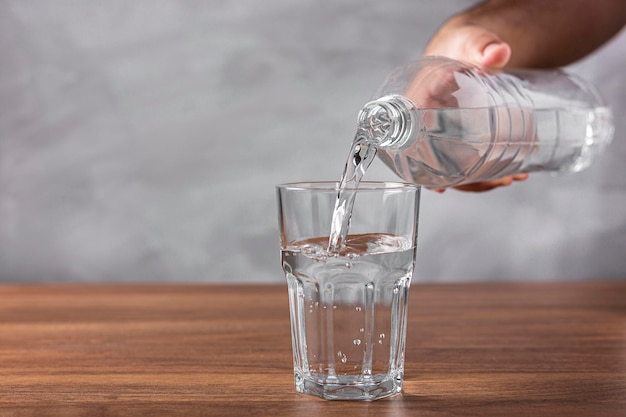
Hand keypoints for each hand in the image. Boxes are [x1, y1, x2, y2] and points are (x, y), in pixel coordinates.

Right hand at [424, 19, 527, 191]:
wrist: (470, 50)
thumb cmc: (462, 48)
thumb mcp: (471, 44)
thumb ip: (483, 46)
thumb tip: (498, 54)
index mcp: (415, 104)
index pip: (411, 139)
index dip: (424, 167)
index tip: (442, 185)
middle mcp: (425, 126)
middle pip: (435, 164)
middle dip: (466, 180)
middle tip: (500, 180)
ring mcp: (443, 137)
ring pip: (452, 169)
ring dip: (479, 181)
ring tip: (510, 179)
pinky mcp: (460, 141)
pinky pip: (465, 164)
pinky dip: (483, 175)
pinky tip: (506, 176)